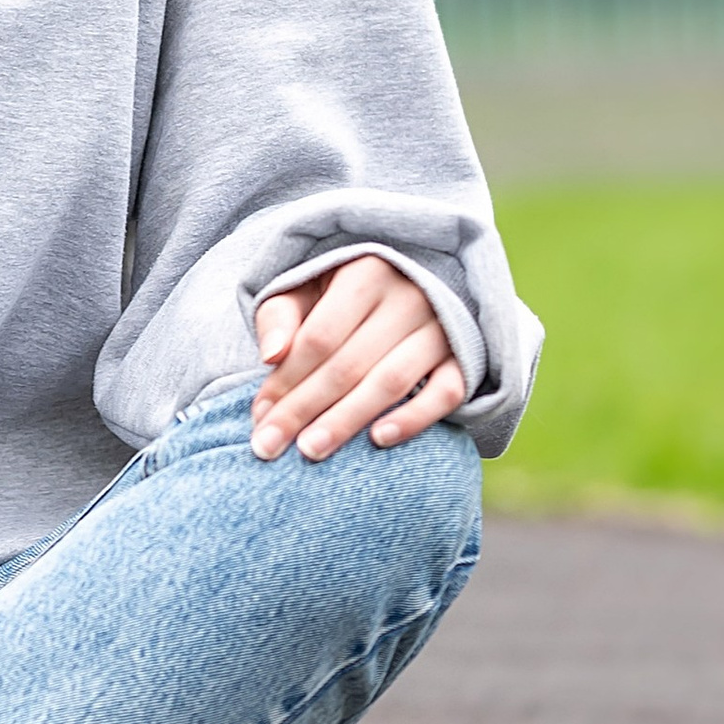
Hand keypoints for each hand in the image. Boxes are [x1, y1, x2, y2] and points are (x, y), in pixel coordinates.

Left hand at [250, 256, 464, 462]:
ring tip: (310, 451)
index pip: (319, 338)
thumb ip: (281, 316)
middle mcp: (409, 296)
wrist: (417, 280)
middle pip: (349, 364)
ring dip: (347, 420)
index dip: (285, 380)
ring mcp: (442, 327)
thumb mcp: (308, 286)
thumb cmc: (345, 290)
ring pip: (391, 381)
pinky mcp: (465, 355)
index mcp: (366, 272)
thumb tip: (269, 356)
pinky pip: (446, 392)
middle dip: (304, 409)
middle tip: (269, 447)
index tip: (258, 416)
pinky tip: (378, 439)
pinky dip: (415, 417)